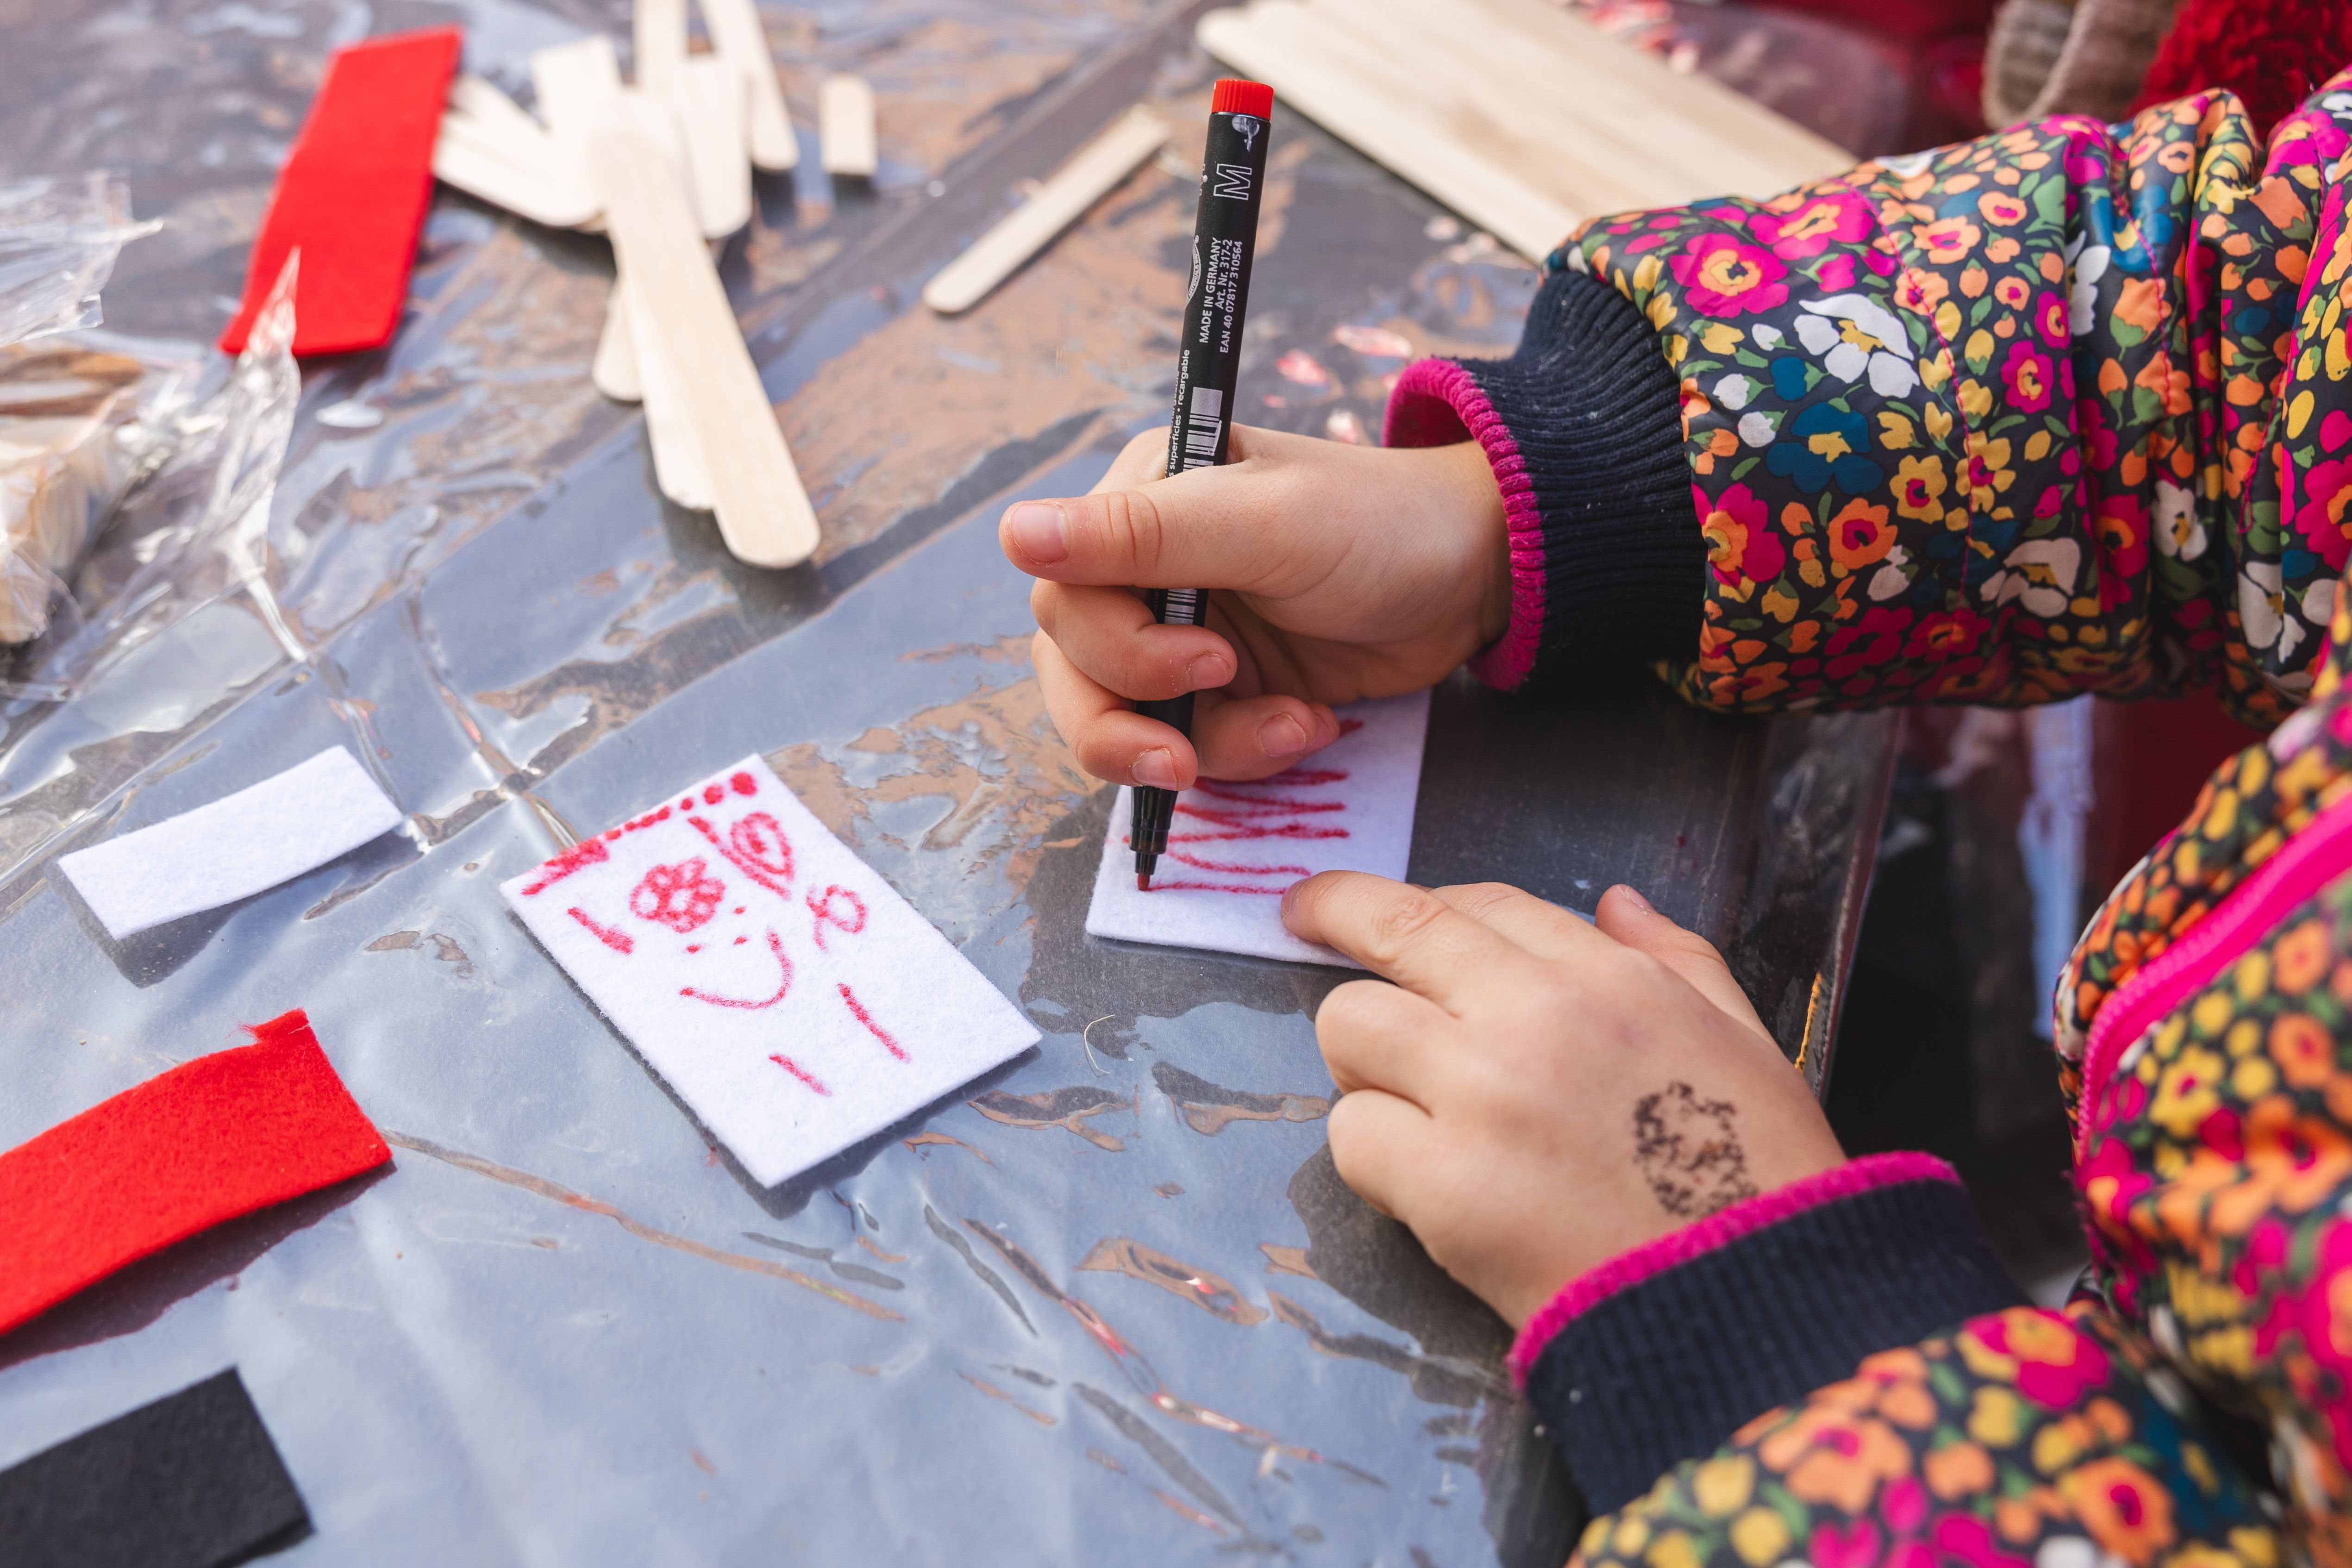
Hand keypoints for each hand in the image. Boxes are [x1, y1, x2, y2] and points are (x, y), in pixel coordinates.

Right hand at [1000, 424, 1508, 787]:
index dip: (1117, 650)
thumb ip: (1139, 534)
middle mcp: (1142, 569)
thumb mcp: (1264, 523)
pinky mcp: (1221, 689)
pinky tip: (1308, 725)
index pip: (1064, 597)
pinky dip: (1246, 753)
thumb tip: (1014, 534)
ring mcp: (1179, 633)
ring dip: (1208, 747)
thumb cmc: (1379, 525)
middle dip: (1135, 726)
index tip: (1206, 661)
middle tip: (1195, 752)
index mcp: (1138, 502)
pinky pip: (1193, 748)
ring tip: (1291, 728)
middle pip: (1076, 674)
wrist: (1478, 574)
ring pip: (1130, 725)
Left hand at [1284, 876, 1843, 1328]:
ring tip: (1405, 1099)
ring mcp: (1482, 1098)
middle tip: (1301, 919)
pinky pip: (1351, 1136)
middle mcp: (1535, 1017)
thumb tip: (1617, 902)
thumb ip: (1677, 959)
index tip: (1373, 904)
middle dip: (1332, 913)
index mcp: (1608, 978)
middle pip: (1391, 929)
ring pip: (1350, 1026)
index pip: (1481, 903)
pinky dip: (1372, 1155)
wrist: (1754, 1307)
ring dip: (1362, 1059)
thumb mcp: (1745, 1039)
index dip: (1420, 901)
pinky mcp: (1443, 1186)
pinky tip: (1421, 1181)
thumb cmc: (1758, 1179)